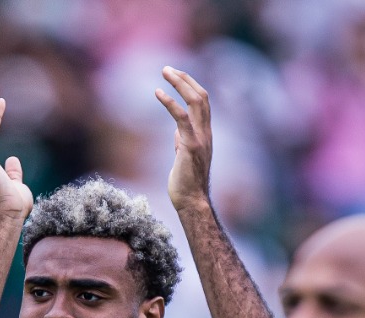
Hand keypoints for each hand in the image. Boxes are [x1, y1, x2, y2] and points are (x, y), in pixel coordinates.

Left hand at [156, 66, 212, 212]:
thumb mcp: (184, 157)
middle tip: (168, 68)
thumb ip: (182, 141)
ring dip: (180, 83)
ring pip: (196, 101)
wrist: (191, 202)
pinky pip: (182, 118)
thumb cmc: (185, 183)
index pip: (202, 103)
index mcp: (205, 134)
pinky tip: (158, 92)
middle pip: (201, 96)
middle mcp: (206, 133)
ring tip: (165, 72)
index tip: (176, 76)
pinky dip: (170, 102)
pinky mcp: (190, 146)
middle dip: (185, 79)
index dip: (190, 86)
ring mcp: (200, 138)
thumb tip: (177, 131)